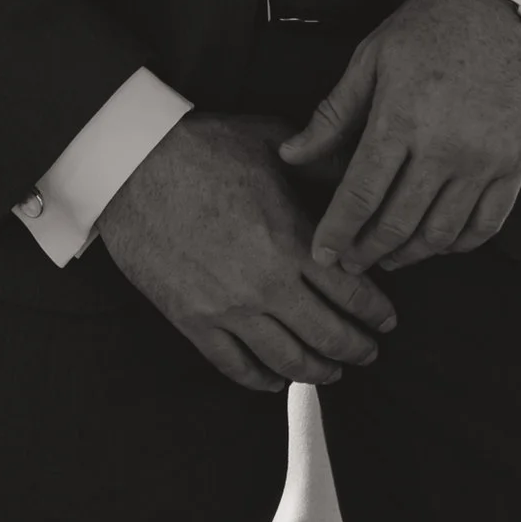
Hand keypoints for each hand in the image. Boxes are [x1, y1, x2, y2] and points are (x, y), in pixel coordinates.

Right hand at [97, 114, 398, 391]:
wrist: (133, 165)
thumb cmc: (204, 146)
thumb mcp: (271, 140)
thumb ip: (320, 163)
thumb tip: (357, 179)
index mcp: (289, 238)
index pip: (349, 289)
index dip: (374, 310)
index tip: (387, 319)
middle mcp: (265, 283)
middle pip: (326, 334)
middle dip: (356, 347)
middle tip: (371, 351)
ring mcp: (227, 308)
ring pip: (286, 360)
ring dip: (318, 372)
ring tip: (334, 371)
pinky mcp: (193, 321)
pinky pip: (235, 367)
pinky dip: (262, 381)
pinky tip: (277, 379)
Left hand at [281, 0, 520, 272]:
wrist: (507, 3)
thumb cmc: (433, 25)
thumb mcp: (373, 56)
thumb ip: (333, 114)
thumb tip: (292, 155)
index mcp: (401, 118)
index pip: (361, 194)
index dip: (337, 231)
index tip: (322, 253)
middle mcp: (444, 148)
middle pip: (397, 223)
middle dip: (366, 251)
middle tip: (349, 261)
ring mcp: (484, 160)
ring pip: (440, 234)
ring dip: (409, 254)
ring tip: (388, 256)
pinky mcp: (515, 165)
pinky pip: (485, 226)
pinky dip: (457, 245)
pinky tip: (437, 242)